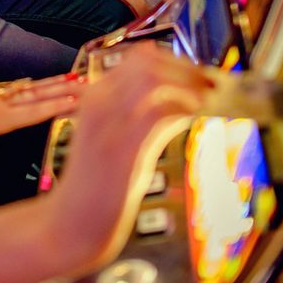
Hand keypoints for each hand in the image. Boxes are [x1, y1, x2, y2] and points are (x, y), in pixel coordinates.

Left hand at [0, 55, 83, 194]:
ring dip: (53, 86)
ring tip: (75, 78)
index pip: (34, 112)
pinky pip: (19, 88)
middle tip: (91, 85)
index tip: (85, 101)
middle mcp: (1, 102)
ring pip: (31, 90)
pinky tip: (38, 84)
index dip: (59, 107)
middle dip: (64, 93)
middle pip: (38, 97)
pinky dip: (34, 86)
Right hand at [43, 44, 213, 274]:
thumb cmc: (96, 186)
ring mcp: (110, 124)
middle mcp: (100, 103)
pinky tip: (198, 117)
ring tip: (209, 98)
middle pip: (147, 62)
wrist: (71, 224)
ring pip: (153, 80)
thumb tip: (183, 105)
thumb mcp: (115, 140)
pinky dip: (184, 109)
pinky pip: (159, 113)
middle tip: (211, 84)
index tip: (198, 73)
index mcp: (96, 97)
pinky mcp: (124, 149)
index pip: (138, 58)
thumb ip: (142, 118)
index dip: (175, 60)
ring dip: (188, 84)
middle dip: (186, 68)